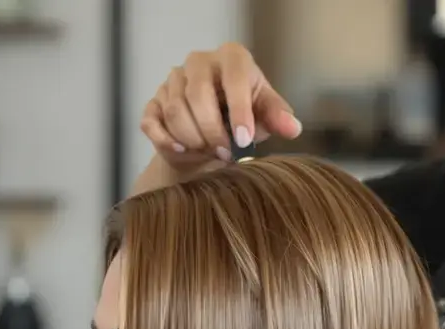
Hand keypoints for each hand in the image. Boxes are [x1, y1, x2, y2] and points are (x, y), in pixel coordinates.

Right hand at [140, 42, 302, 171]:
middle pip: (197, 95)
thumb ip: (278, 118)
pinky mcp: (154, 101)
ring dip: (193, 139)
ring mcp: (173, 81)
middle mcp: (198, 62)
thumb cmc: (244, 118)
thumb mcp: (265, 116)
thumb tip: (292, 127)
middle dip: (212, 131)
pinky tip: (183, 150)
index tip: (245, 140)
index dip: (239, 110)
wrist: (213, 135)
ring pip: (174, 111)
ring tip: (210, 152)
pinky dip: (167, 140)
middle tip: (226, 153)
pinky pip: (152, 122)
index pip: (233, 78)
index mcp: (231, 58)